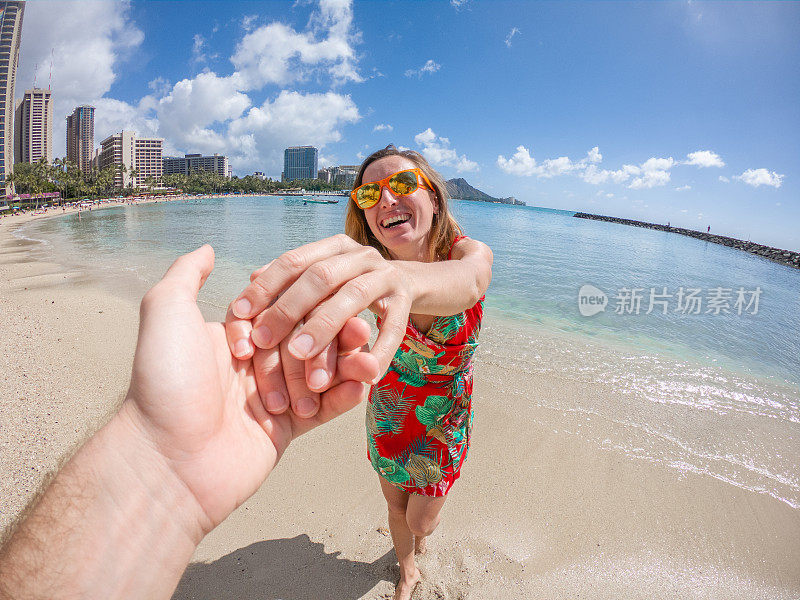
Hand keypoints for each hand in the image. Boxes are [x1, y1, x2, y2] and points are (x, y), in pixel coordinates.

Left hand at [123, 245, 374, 530]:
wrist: (166, 460)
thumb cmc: (165, 381)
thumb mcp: (166, 312)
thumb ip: (187, 275)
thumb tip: (207, 248)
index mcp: (232, 338)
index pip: (282, 311)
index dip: (308, 306)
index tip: (334, 297)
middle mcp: (252, 365)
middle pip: (306, 340)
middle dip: (334, 335)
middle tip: (359, 329)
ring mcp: (272, 398)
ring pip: (320, 372)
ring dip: (346, 364)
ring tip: (367, 360)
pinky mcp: (285, 432)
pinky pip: (324, 410)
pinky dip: (345, 396)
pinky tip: (363, 384)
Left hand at [226, 234, 411, 384]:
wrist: (406, 287)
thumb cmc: (342, 292)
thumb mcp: (312, 281)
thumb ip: (282, 280)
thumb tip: (245, 274)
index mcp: (331, 248)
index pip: (292, 262)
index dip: (265, 286)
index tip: (238, 313)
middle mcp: (358, 257)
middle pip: (321, 278)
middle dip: (289, 309)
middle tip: (263, 341)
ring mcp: (385, 277)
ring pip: (354, 298)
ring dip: (326, 330)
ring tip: (302, 362)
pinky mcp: (406, 304)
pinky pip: (393, 330)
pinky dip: (379, 353)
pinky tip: (363, 378)